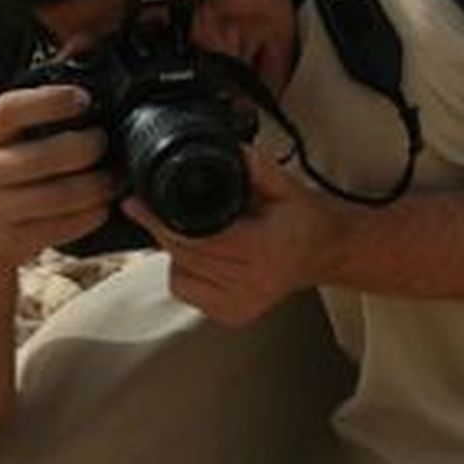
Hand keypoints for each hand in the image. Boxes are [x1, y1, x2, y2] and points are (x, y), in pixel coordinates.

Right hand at [0, 83, 120, 270]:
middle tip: (105, 143)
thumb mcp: (2, 140)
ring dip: (99, 186)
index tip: (83, 99)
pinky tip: (102, 205)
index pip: (9, 111)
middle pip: (45, 156)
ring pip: (60, 195)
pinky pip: (63, 226)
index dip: (49, 102)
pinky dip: (91, 215)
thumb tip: (86, 97)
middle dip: (88, 148)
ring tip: (115, 178)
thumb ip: (32, 118)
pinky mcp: (10, 239)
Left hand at [124, 148, 342, 324]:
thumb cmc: (303, 218)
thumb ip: (252, 166)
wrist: (326, 251)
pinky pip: (188, 292)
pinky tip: (201, 257)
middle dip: (160, 230)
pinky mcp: (233, 315)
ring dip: (175, 253)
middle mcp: (253, 283)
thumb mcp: (282, 184)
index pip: (199, 239)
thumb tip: (219, 148)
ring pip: (181, 276)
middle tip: (144, 208)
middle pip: (185, 257)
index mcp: (264, 250)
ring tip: (190, 232)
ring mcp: (242, 303)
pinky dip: (185, 273)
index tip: (138, 202)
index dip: (162, 220)